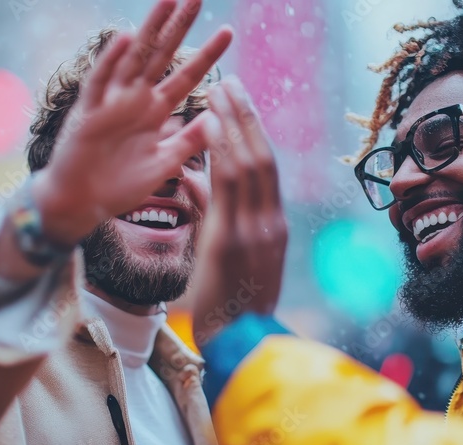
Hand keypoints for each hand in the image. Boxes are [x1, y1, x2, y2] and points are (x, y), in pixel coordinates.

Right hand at [34, 0, 232, 245]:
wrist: (82, 203)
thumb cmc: (120, 184)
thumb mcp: (165, 162)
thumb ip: (189, 140)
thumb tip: (219, 120)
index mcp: (155, 110)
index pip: (187, 75)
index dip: (207, 54)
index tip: (228, 32)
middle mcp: (135, 99)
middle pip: (161, 55)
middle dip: (179, 26)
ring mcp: (111, 101)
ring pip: (133, 58)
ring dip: (149, 30)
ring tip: (168, 0)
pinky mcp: (89, 112)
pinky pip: (101, 81)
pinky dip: (112, 60)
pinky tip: (126, 38)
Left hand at [192, 77, 286, 347]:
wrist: (237, 344)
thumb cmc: (227, 304)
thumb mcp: (220, 250)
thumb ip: (209, 210)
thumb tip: (191, 176)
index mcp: (270, 226)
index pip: (266, 169)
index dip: (254, 132)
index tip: (240, 103)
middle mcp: (269, 223)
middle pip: (262, 157)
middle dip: (247, 117)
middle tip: (231, 82)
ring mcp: (254, 231)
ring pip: (250, 164)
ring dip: (234, 124)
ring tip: (220, 91)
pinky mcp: (233, 241)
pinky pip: (230, 188)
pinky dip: (222, 152)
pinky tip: (211, 126)